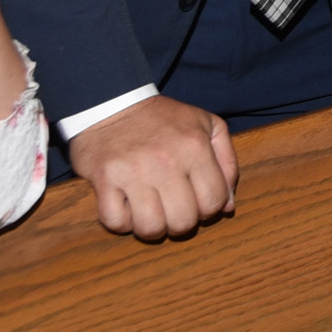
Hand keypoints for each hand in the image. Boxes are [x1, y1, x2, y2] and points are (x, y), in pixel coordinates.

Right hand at [68, 96, 236, 240]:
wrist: (114, 103)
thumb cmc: (164, 119)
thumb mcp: (207, 125)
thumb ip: (226, 162)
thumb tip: (227, 206)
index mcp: (195, 147)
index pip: (214, 201)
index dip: (209, 210)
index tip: (197, 202)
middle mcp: (166, 161)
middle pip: (183, 221)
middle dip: (181, 223)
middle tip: (174, 210)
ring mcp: (133, 172)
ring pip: (150, 228)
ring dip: (153, 228)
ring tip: (152, 212)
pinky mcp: (104, 179)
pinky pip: (115, 222)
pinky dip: (122, 223)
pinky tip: (128, 208)